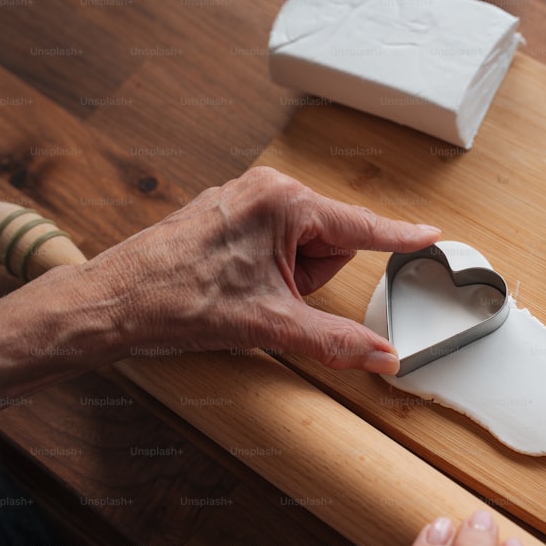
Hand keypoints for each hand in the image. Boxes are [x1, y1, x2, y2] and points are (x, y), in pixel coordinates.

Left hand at [89, 165, 438, 366]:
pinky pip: (274, 239)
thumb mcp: (272, 325)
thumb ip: (337, 341)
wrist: (113, 301)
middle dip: (311, 277)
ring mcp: (245, 196)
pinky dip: (268, 267)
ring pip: (301, 242)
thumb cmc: (179, 301)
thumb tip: (383, 357)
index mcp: (286, 203)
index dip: (401, 237)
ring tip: (248, 291)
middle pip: (330, 240)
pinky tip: (235, 283)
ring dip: (288, 276)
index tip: (432, 233)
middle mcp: (268, 188)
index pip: (362, 227)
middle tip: (273, 297)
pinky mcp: (229, 210)